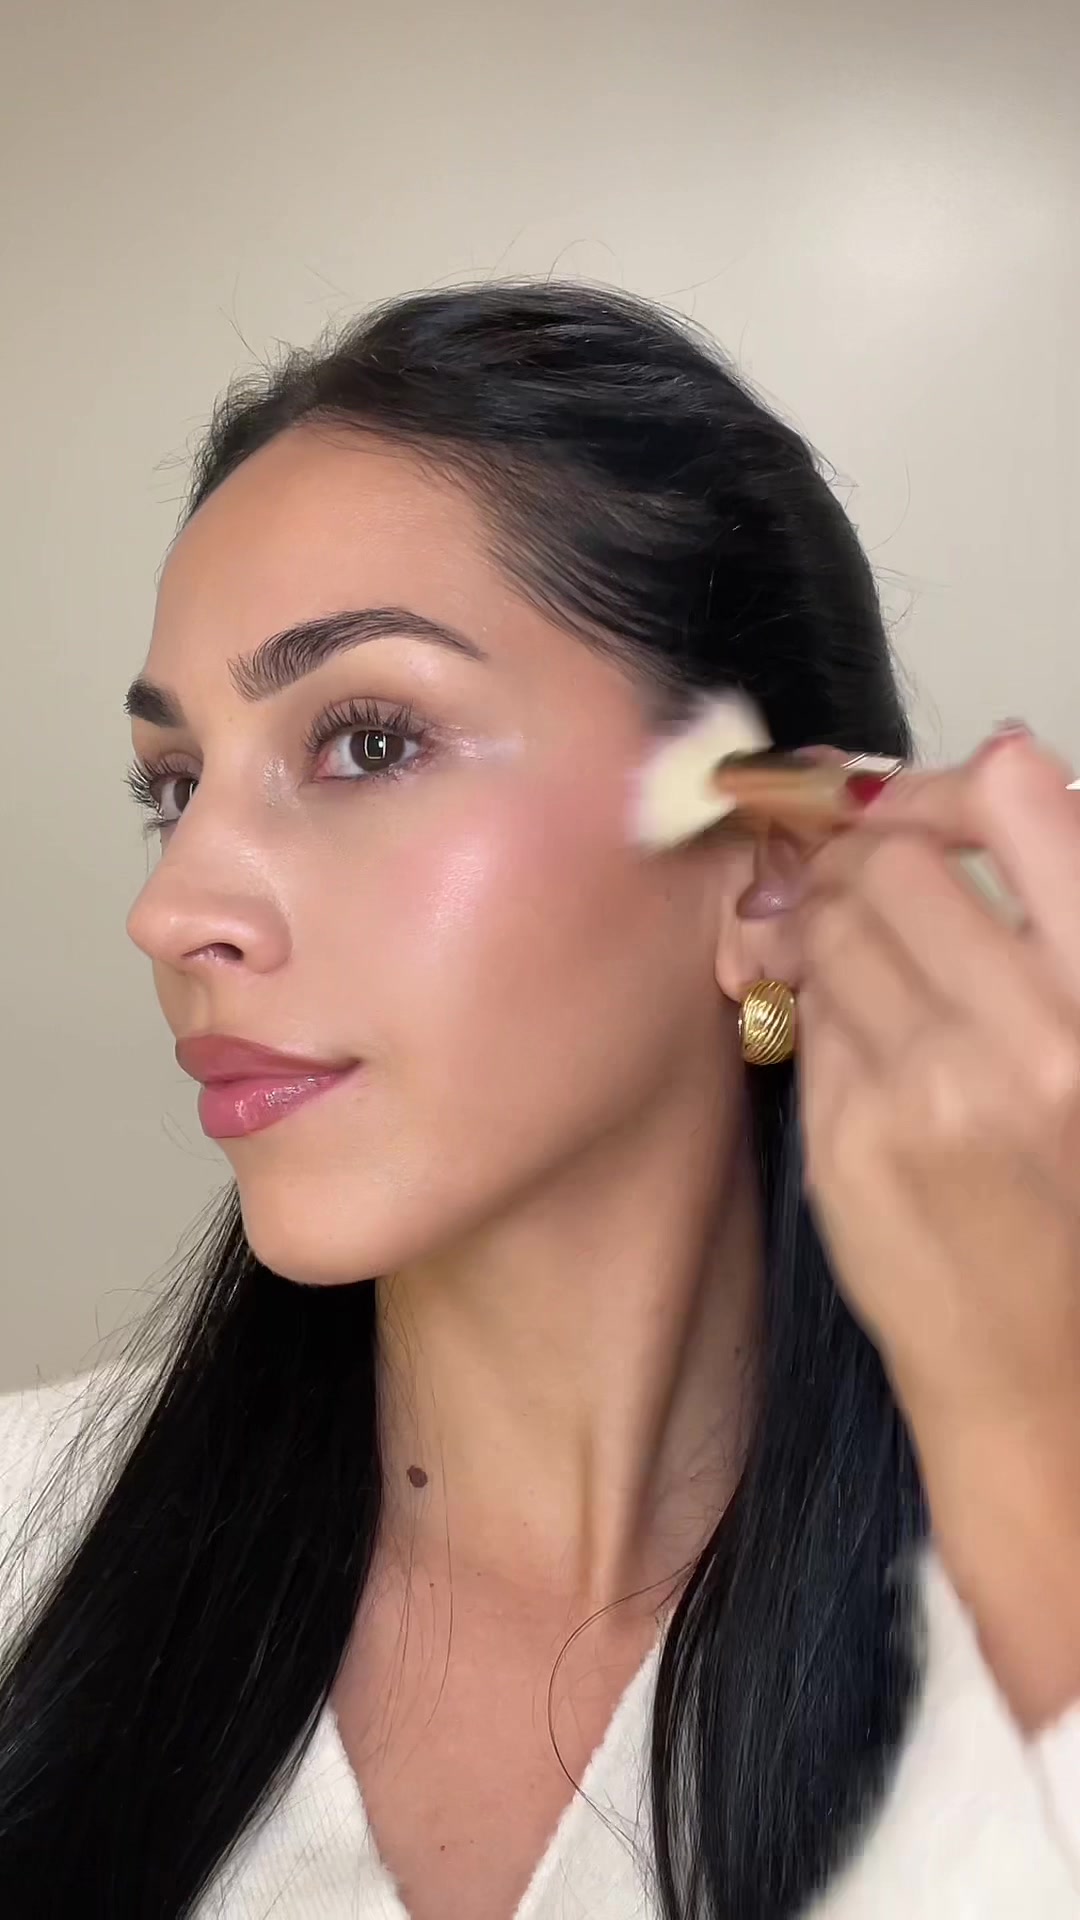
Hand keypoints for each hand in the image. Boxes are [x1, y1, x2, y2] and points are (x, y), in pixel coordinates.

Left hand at [795, 728, 1079, 1729]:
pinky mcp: (849, 1142)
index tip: (930, 798)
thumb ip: (1061, 909)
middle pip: (897, 862)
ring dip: (830, 924)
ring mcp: (933, 1092)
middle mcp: (1037, 1038)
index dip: (957, 783)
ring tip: (855, 955)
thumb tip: (998, 763)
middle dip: (870, 860)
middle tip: (870, 880)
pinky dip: (817, 1004)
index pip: (1023, 800)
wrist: (1043, 1383)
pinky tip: (855, 1038)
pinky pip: (808, 1016)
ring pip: (831, 929)